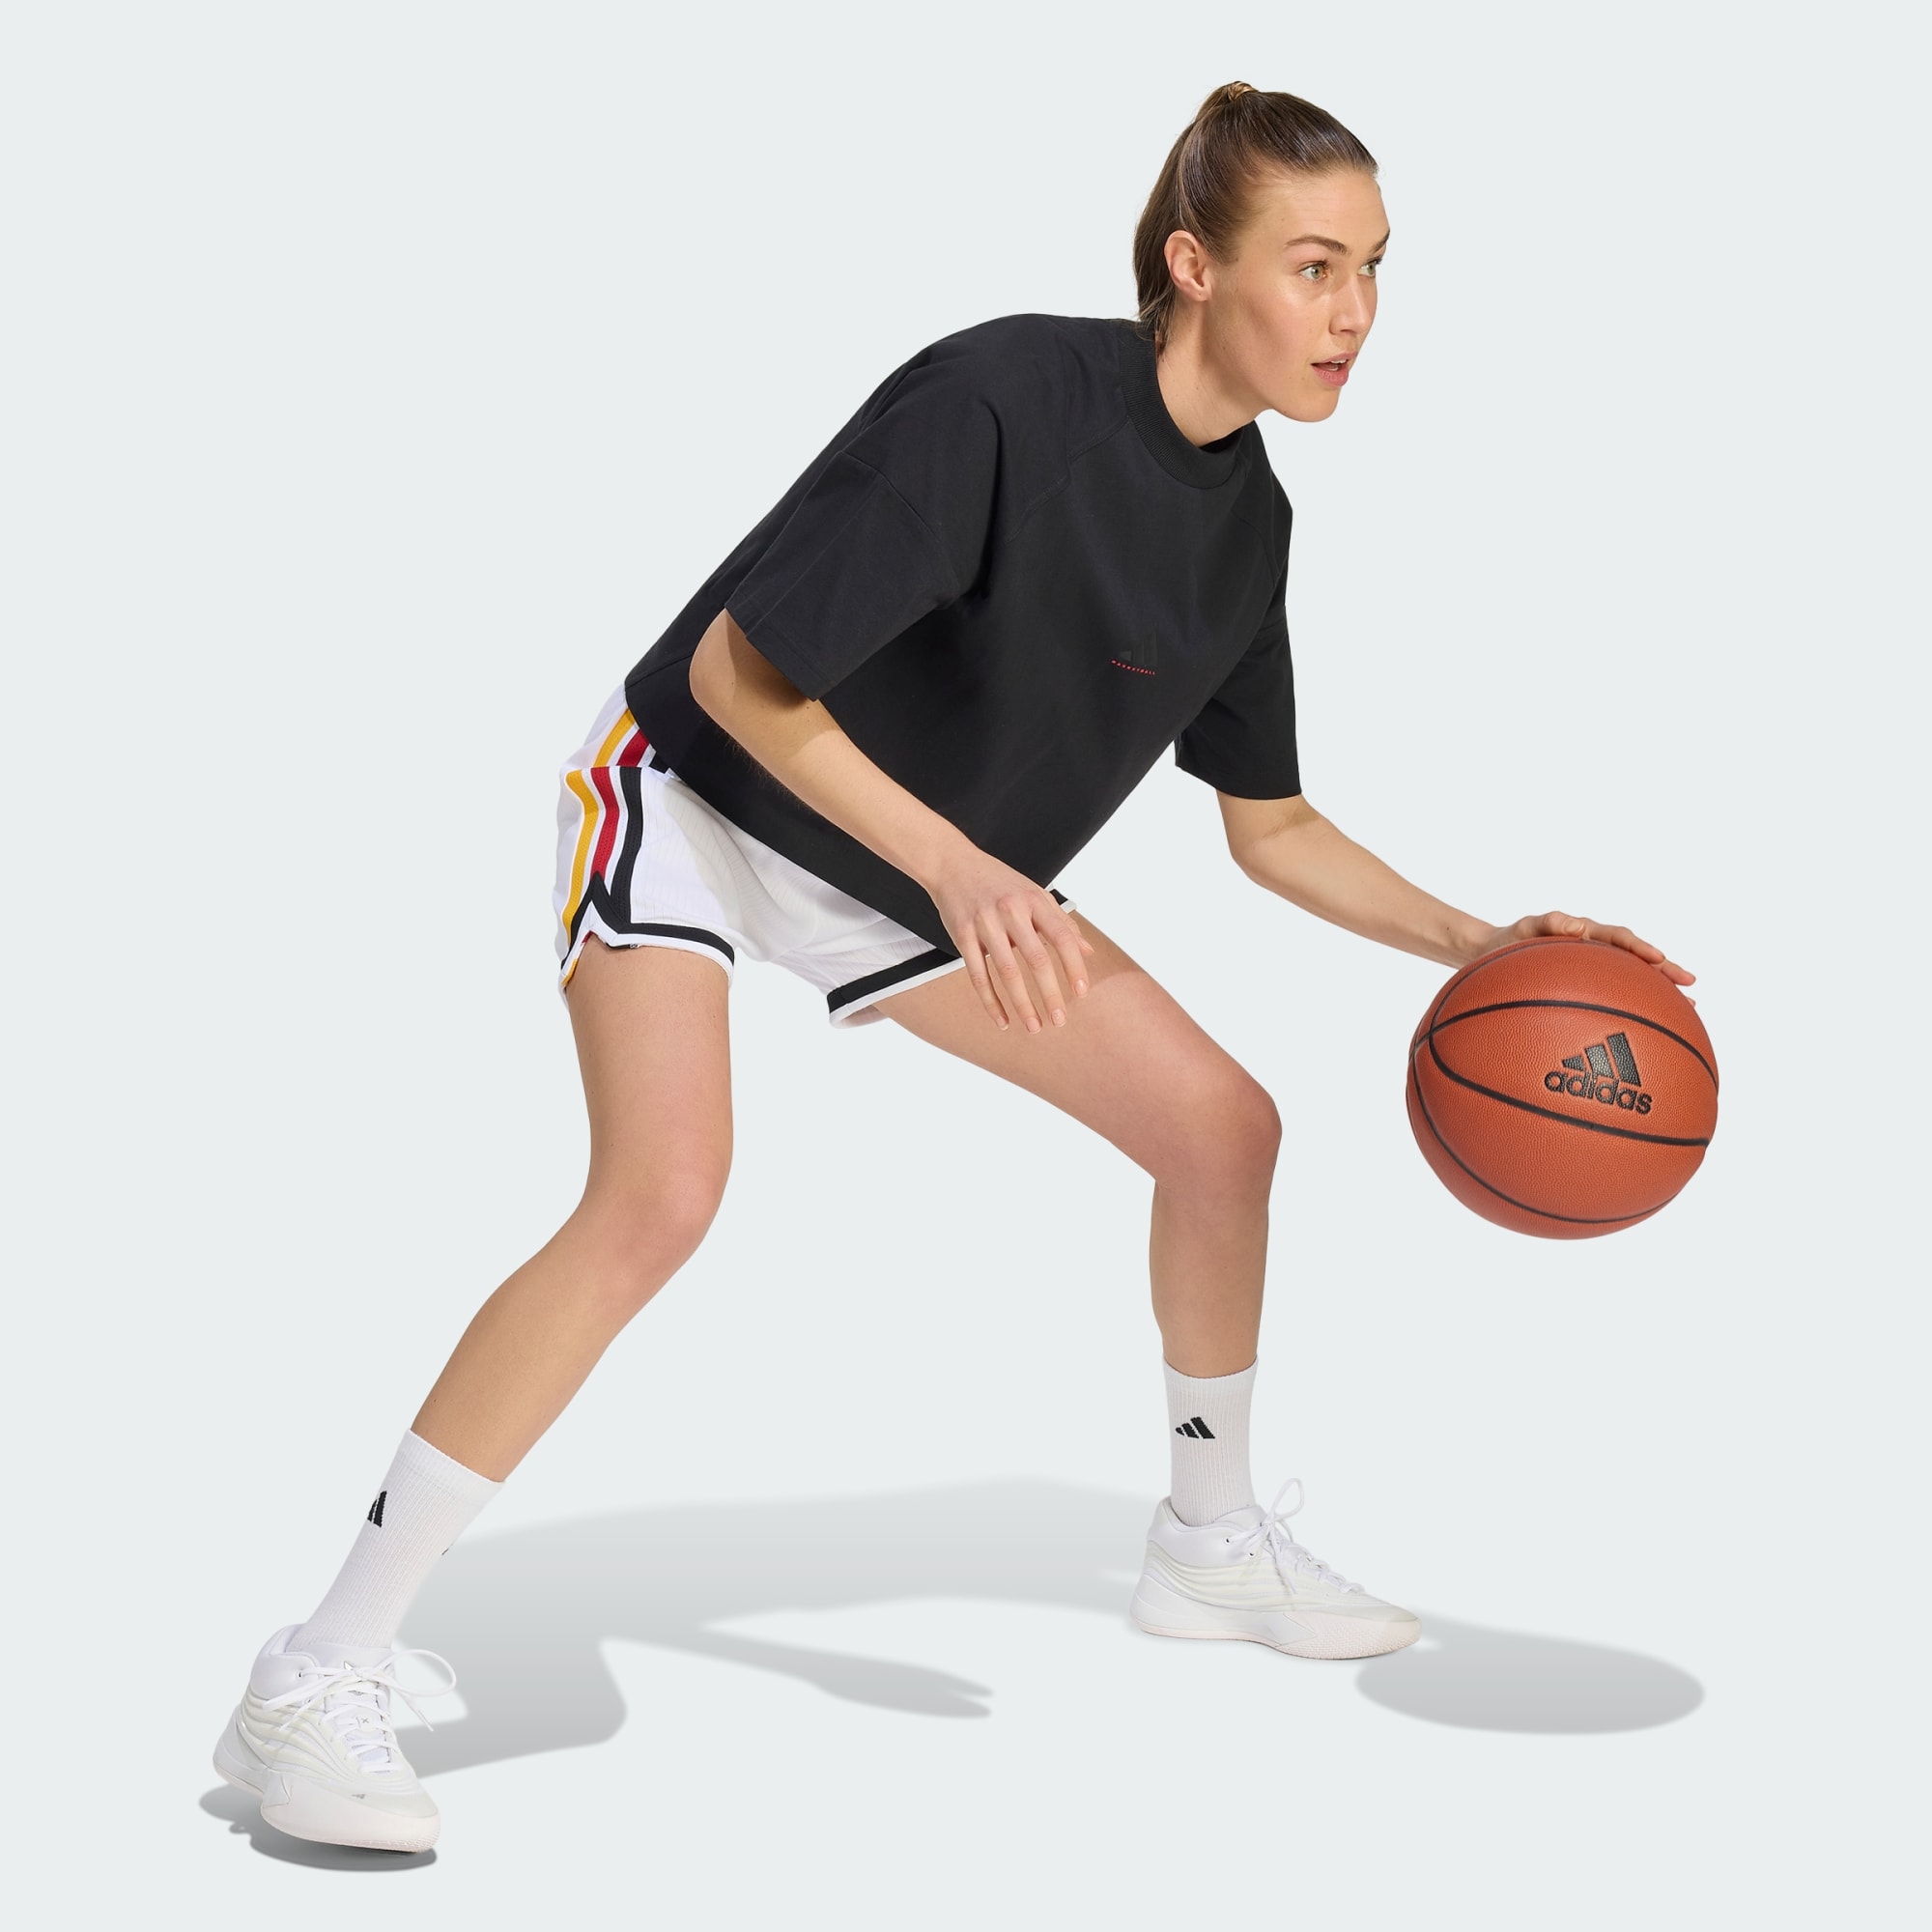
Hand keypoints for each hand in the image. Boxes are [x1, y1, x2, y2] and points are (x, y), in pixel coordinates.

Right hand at [925, 847, 1094, 1032]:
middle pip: (1036, 959)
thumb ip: (1061, 921)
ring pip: (1007, 971)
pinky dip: (990, 1001)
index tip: (1082, 992)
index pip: (1061, 937)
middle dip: (1050, 993)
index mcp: (1034, 900)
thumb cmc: (999, 882)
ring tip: (1034, 1027)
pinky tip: (1002, 1020)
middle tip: (1060, 1020)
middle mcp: (1011, 910)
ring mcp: (985, 923)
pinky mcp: (962, 935)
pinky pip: (977, 975)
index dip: (1074, 966)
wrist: (952, 864)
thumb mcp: (1035, 893)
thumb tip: (1087, 951)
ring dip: (1022, 1004)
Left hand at [1476, 910, 1694, 994]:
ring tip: (1688, 1007)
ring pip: (1634, 981)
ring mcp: (1595, 970)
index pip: (1620, 938)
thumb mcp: (1525, 928)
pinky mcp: (1588, 987)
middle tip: (1691, 984)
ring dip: (1660, 992)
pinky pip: (1615, 997)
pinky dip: (1635, 1008)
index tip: (1660, 959)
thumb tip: (1574, 925)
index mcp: (1587, 934)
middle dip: (1665, 971)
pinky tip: (1649, 1030)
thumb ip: (1547, 923)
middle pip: (1637, 961)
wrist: (1492, 954)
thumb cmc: (1509, 940)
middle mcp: (1597, 951)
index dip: (1641, 949)